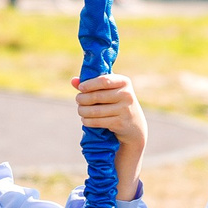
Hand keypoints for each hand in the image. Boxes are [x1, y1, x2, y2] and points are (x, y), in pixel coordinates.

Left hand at [74, 72, 147, 198]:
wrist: (134, 126)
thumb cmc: (117, 104)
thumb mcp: (110, 91)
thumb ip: (92, 85)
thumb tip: (73, 81)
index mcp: (124, 82)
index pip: (104, 80)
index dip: (89, 84)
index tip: (80, 88)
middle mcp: (126, 95)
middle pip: (96, 96)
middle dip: (83, 99)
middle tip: (78, 100)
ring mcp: (124, 110)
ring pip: (95, 110)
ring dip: (83, 111)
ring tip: (80, 111)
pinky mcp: (120, 123)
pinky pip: (97, 121)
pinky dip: (88, 121)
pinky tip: (85, 119)